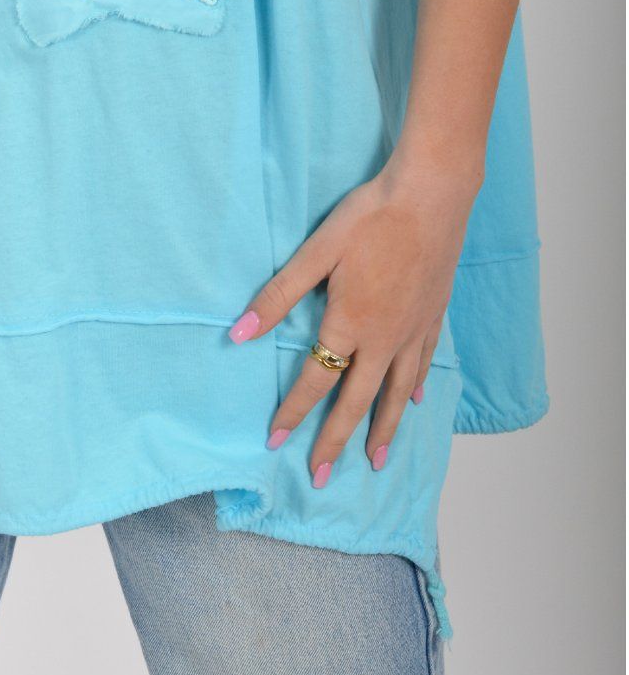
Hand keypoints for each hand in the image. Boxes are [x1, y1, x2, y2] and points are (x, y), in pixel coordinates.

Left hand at [229, 147, 479, 483]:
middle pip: (357, 401)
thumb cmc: (370, 219)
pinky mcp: (434, 316)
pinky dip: (416, 388)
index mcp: (349, 325)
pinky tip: (416, 401)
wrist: (431, 196)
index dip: (292, 413)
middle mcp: (383, 340)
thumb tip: (240, 332)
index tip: (275, 442)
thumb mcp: (316, 252)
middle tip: (321, 477)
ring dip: (383, 429)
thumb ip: (279, 295)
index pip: (314, 381)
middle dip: (335, 441)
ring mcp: (413, 331)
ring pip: (396, 393)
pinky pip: (423, 365)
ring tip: (375, 461)